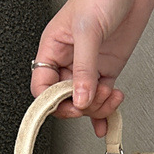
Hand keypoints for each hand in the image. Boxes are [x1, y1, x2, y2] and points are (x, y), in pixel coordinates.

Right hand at [31, 0, 153, 136]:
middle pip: (65, 100)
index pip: (43, 87)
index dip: (54, 102)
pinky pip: (101, 99)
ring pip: (85, 102)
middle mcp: (68, 60)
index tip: (71, 106)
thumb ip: (84, 68)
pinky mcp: (106, 70)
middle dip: (82, 105)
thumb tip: (80, 99)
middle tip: (95, 98)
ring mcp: (88, 67)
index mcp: (53, 48)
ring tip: (110, 95)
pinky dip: (105, 113)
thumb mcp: (88, 32)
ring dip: (99, 107)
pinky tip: (108, 121)